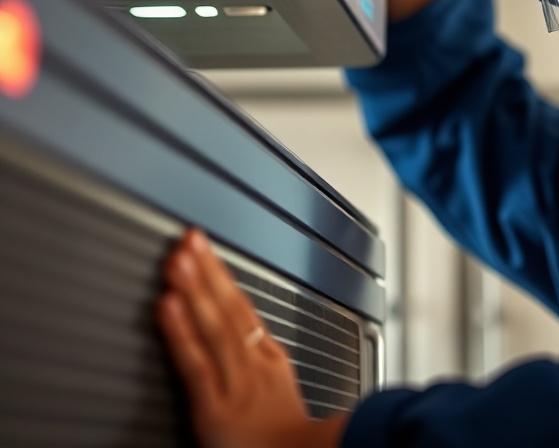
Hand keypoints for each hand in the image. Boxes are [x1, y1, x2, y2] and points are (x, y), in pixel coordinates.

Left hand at [157, 229, 348, 447]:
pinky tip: (166, 305)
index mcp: (269, 359)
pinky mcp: (215, 408)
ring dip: (194, 287)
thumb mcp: (284, 392)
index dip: (221, 275)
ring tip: (176, 258)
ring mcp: (235, 382)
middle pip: (228, 307)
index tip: (204, 249)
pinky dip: (180, 331)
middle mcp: (252, 364)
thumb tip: (251, 336)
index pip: (243, 308)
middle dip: (208, 269)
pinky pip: (194, 363)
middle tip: (190, 236)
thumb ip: (264, 362)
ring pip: (213, 326)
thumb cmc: (288, 440)